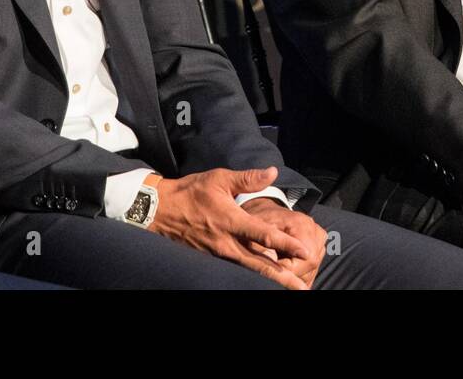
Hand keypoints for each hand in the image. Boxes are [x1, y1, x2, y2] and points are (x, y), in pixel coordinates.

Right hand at [150, 167, 316, 287]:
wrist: (157, 211)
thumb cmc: (190, 192)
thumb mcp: (219, 179)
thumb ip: (248, 179)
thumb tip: (273, 172)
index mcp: (232, 221)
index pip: (264, 235)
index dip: (286, 244)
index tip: (305, 251)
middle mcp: (226, 243)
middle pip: (259, 264)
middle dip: (282, 277)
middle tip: (302, 288)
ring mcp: (218, 255)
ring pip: (248, 272)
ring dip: (268, 282)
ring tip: (288, 290)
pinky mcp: (210, 260)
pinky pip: (235, 271)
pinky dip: (250, 278)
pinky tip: (261, 284)